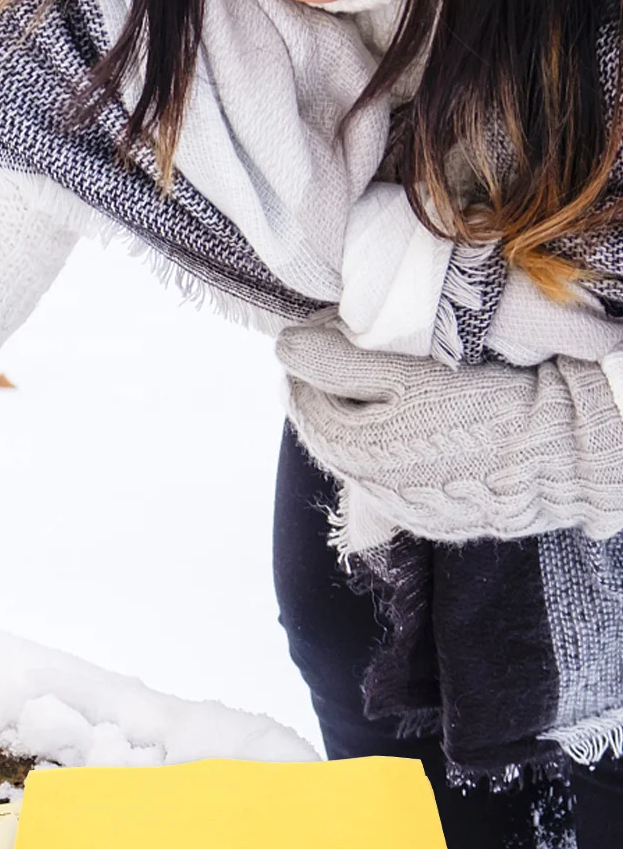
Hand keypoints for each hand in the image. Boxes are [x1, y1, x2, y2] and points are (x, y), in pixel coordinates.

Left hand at [277, 322, 622, 543]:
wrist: (566, 456)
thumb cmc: (490, 405)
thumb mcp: (410, 372)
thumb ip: (341, 362)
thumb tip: (283, 347)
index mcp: (352, 452)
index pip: (302, 400)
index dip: (309, 359)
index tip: (326, 328)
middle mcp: (369, 492)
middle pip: (328, 430)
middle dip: (330, 390)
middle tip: (349, 348)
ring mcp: (403, 511)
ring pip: (359, 457)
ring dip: (359, 420)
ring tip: (383, 383)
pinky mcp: (435, 520)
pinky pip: (395, 480)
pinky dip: (392, 449)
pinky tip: (414, 426)